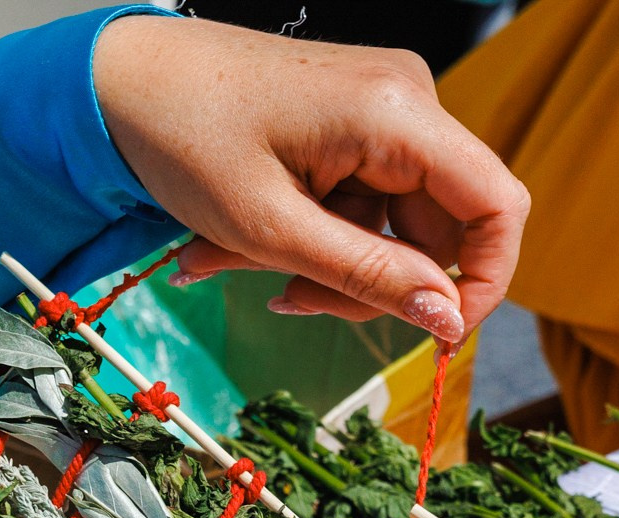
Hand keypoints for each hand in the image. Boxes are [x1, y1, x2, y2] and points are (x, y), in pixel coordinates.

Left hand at [94, 15, 525, 342]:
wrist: (121, 79)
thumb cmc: (183, 136)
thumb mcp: (272, 229)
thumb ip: (368, 277)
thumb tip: (448, 320)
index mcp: (397, 112)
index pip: (497, 205)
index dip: (484, 282)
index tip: (439, 337)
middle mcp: (405, 101)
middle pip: (436, 229)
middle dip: (366, 283)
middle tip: (285, 302)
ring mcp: (379, 110)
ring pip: (388, 226)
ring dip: (319, 265)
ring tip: (223, 260)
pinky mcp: (352, 124)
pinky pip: (356, 203)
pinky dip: (304, 236)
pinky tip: (234, 241)